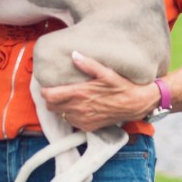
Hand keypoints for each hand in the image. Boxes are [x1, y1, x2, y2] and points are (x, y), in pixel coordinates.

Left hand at [40, 51, 155, 130]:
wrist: (135, 104)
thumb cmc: (121, 86)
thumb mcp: (106, 72)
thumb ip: (88, 64)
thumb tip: (74, 54)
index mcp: (80, 93)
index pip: (50, 96)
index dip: (45, 91)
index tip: (48, 85)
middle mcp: (79, 109)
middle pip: (51, 107)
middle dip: (51, 99)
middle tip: (56, 91)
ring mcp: (83, 120)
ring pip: (60, 115)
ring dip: (60, 108)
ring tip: (67, 98)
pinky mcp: (88, 127)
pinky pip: (71, 123)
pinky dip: (71, 116)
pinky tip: (78, 107)